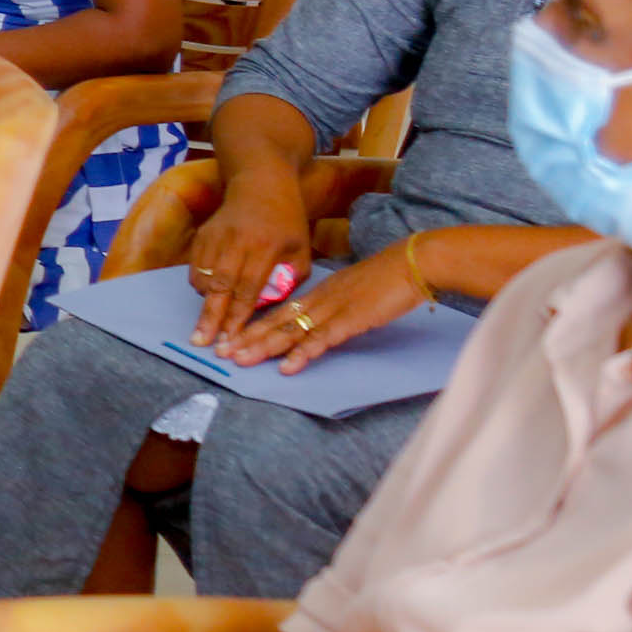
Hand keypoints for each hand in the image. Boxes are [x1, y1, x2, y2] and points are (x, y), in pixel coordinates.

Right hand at [183, 174, 312, 350]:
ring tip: (204, 326)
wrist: (260, 182)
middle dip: (210, 317)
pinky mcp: (203, 234)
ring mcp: (216, 236)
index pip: (249, 287)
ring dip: (204, 303)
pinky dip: (200, 284)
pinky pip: (195, 266)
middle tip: (201, 341)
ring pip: (204, 277)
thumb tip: (270, 307)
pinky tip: (208, 296)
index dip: (238, 315)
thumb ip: (289, 279)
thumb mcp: (301, 249)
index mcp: (266, 246)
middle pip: (220, 286)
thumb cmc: (286, 220)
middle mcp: (237, 241)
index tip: (231, 339)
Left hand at [218, 246, 425, 372]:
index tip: (230, 337)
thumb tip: (316, 320)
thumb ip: (332, 305)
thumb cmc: (386, 279)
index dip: (252, 325)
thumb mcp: (350, 291)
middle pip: (275, 321)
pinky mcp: (350, 320)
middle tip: (221, 352)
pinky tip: (286, 367)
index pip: (278, 311)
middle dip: (247, 338)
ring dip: (263, 347)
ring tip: (240, 360)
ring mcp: (332, 309)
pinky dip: (303, 354)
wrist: (411, 264)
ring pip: (291, 331)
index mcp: (317, 293)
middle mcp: (318, 300)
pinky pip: (322, 339)